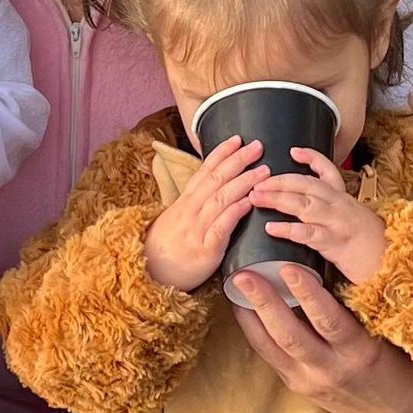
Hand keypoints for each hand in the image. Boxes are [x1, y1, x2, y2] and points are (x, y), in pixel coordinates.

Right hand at [144, 137, 265, 290]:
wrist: (148, 275)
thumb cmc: (168, 248)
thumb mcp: (178, 220)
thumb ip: (197, 205)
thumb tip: (218, 189)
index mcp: (185, 202)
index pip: (204, 171)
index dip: (221, 153)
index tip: (237, 138)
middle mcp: (190, 211)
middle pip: (215, 179)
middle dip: (237, 160)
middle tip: (258, 146)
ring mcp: (197, 229)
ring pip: (220, 199)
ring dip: (243, 182)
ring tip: (264, 171)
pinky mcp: (205, 250)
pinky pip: (221, 227)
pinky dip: (235, 212)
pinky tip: (249, 202)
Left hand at [230, 260, 412, 412]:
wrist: (400, 412)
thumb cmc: (399, 364)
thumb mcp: (386, 335)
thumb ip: (358, 310)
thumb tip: (326, 267)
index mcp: (360, 353)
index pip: (330, 321)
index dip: (308, 295)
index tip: (289, 268)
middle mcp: (331, 370)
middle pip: (291, 335)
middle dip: (264, 303)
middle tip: (244, 275)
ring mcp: (311, 381)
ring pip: (273, 348)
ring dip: (250, 317)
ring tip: (234, 289)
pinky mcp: (299, 387)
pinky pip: (272, 357)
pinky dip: (255, 332)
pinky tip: (243, 311)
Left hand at [254, 148, 387, 284]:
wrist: (388, 263)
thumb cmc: (367, 245)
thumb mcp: (351, 219)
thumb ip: (331, 209)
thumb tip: (306, 204)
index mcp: (343, 198)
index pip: (328, 171)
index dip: (311, 158)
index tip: (293, 151)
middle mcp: (340, 205)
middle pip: (307, 185)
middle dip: (279, 181)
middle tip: (256, 180)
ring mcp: (337, 223)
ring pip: (304, 205)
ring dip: (278, 199)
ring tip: (256, 197)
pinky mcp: (334, 243)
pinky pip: (308, 234)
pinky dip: (288, 229)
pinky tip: (271, 227)